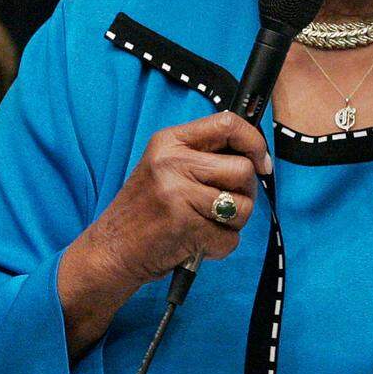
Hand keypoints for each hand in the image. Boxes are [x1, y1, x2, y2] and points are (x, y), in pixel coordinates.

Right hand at [59, 111, 271, 356]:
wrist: (111, 250)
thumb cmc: (145, 211)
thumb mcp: (164, 167)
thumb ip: (202, 156)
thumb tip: (255, 156)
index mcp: (169, 141)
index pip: (228, 123)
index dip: (254, 142)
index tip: (261, 162)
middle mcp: (172, 162)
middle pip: (243, 170)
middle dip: (244, 193)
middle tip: (222, 206)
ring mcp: (178, 193)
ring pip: (243, 206)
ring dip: (233, 223)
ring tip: (205, 225)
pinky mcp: (186, 225)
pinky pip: (230, 238)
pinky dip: (219, 246)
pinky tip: (196, 243)